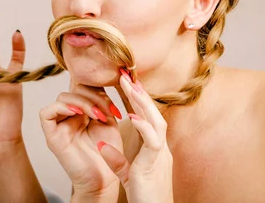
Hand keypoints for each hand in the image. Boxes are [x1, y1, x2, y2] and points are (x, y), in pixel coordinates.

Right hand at [40, 81, 123, 199]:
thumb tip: (100, 77)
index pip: (83, 86)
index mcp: (82, 110)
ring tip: (98, 116)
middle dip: (93, 95)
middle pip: (74, 89)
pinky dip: (62, 108)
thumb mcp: (108, 119)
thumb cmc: (109, 152)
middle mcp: (68, 115)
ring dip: (82, 102)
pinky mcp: (51, 135)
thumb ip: (101, 100)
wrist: (105, 177)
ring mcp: (59, 125)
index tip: (114, 104)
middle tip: (107, 111)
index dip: (97, 88)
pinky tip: (79, 114)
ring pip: (62, 97)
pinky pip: (46, 112)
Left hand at [98, 69, 173, 202]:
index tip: (126, 84)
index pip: (147, 118)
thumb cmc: (145, 199)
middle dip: (140, 94)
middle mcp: (161, 149)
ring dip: (143, 103)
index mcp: (155, 150)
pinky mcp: (155, 166)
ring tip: (129, 85)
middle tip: (126, 74)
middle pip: (154, 114)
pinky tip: (131, 116)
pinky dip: (143, 127)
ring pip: (157, 122)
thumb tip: (102, 147)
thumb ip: (118, 161)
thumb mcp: (129, 176)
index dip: (137, 100)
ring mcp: (161, 156)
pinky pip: (152, 143)